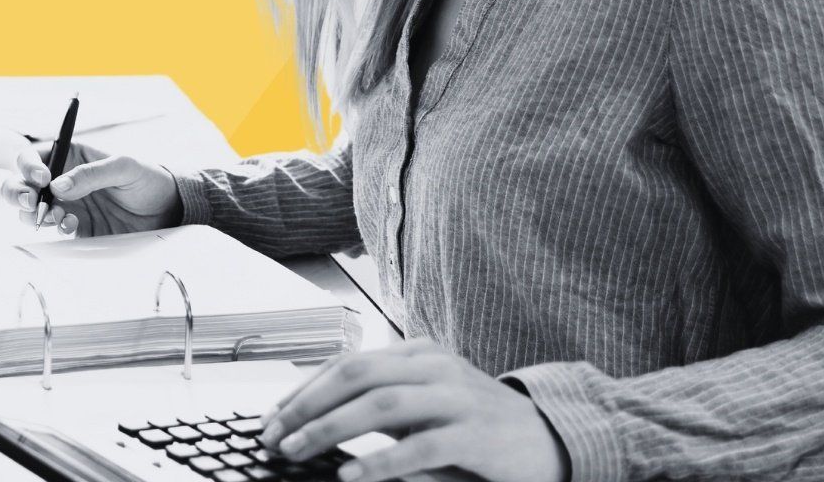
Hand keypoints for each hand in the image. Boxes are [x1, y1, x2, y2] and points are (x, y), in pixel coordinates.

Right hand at [0, 140, 180, 237]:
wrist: (167, 211)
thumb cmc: (147, 178)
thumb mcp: (124, 167)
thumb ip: (91, 174)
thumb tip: (58, 186)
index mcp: (70, 156)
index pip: (35, 156)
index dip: (28, 165)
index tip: (40, 177)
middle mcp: (62, 180)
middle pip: (21, 183)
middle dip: (17, 192)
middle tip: (32, 201)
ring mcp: (66, 205)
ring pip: (30, 210)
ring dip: (34, 214)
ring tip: (55, 215)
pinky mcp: (75, 228)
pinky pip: (53, 230)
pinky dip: (56, 229)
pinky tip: (72, 225)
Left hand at [261, 338, 569, 481]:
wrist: (552, 439)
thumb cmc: (477, 427)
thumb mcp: (425, 405)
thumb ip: (381, 402)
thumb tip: (314, 415)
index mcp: (419, 353)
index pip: (347, 363)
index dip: (303, 390)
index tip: (271, 417)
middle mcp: (436, 366)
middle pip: (356, 375)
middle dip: (306, 405)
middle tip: (273, 435)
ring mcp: (458, 397)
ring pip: (381, 405)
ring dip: (329, 429)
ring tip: (296, 451)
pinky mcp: (477, 435)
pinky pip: (420, 447)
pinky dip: (380, 462)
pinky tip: (350, 476)